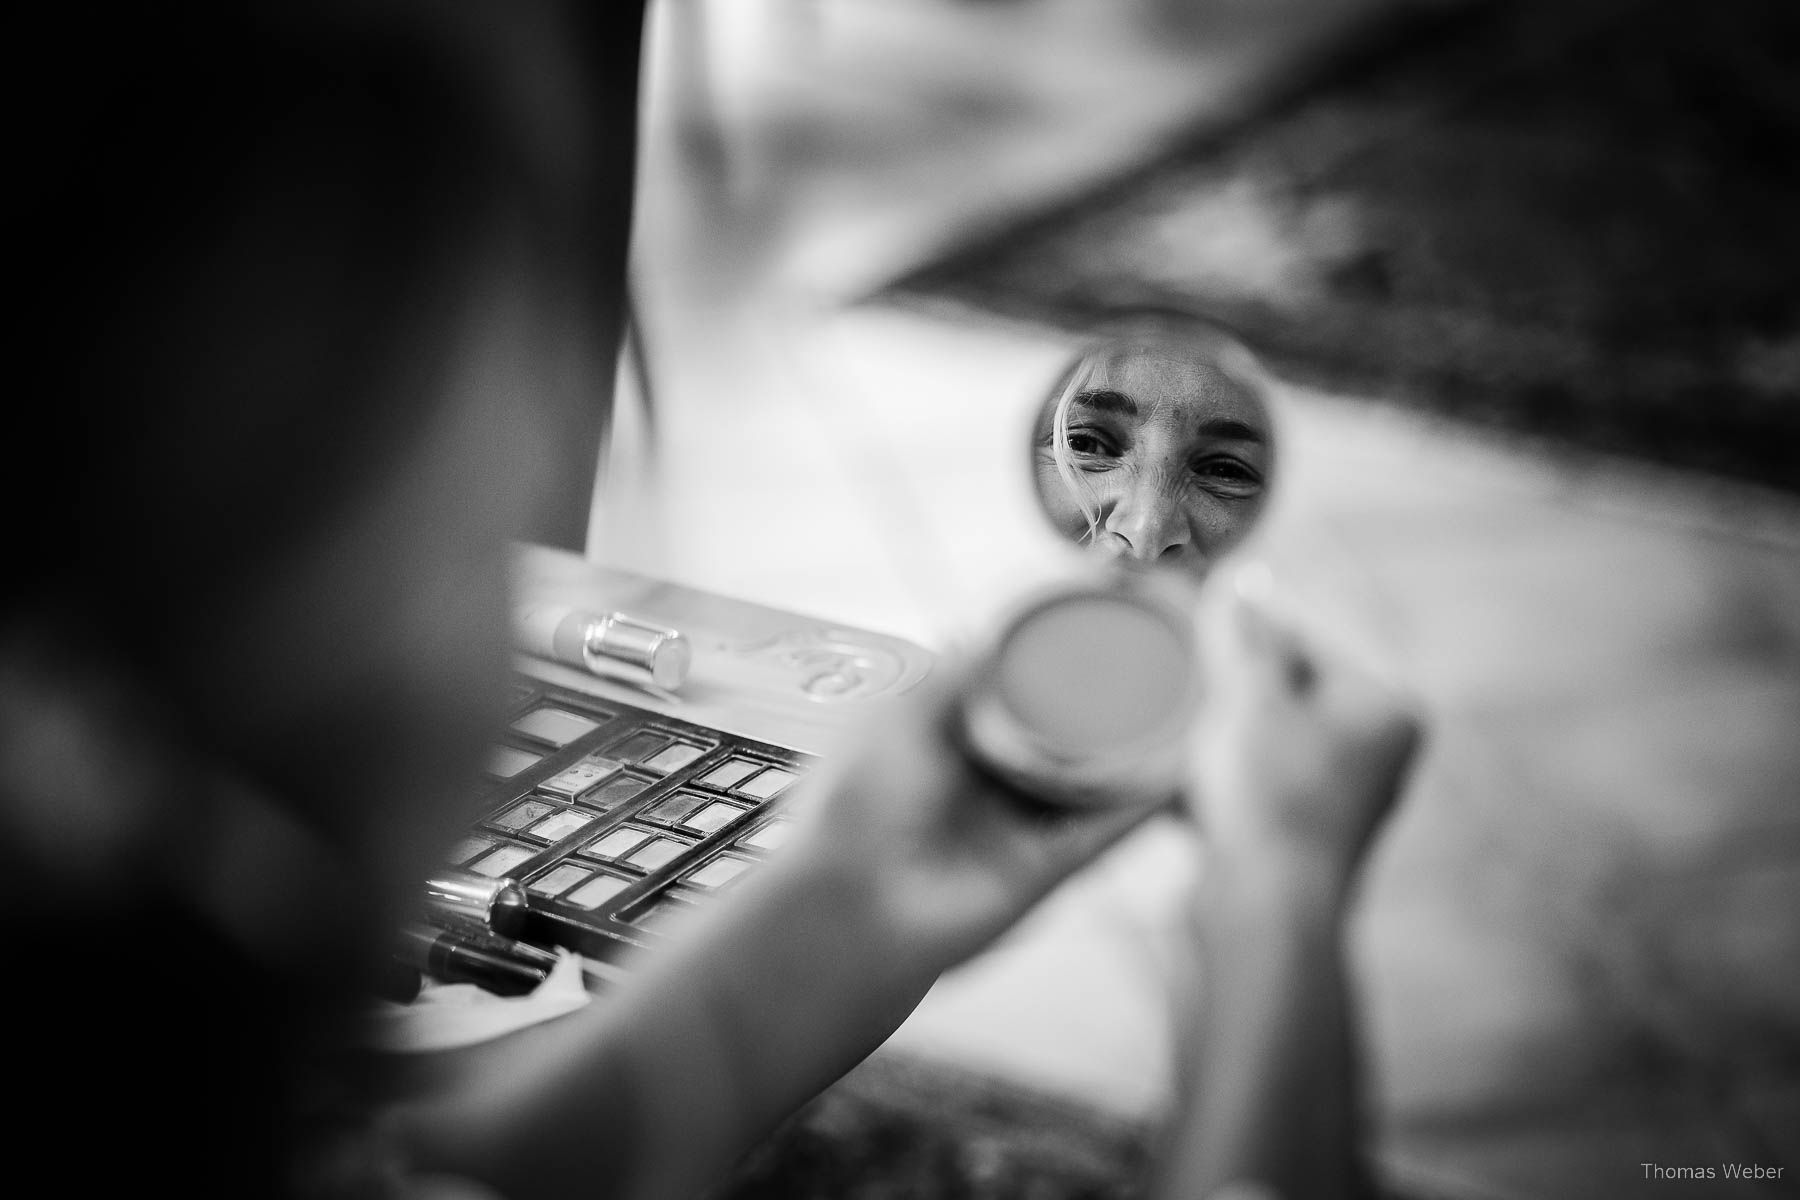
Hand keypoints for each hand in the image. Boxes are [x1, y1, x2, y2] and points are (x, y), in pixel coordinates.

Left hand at [786, 658, 1158, 974]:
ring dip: (1140, 752)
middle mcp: (989, 783)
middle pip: (1064, 739)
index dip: (1055, 667)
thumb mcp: (901, 714)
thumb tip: (994, 626)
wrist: (851, 910)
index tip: (1100, 628)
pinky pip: (1108, 832)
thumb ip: (957, 672)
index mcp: (948, 742)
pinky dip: (1147, 803)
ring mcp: (1021, 827)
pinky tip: (1183, 768)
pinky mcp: (1048, 870)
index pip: (1014, 696)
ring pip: (1096, 783)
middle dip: (1109, 708)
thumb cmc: (854, 806)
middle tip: (1160, 662)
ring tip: (1189, 705)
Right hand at [1188, 573, 1423, 899]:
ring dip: (1220, 739)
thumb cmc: (1270, 796)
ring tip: (1194, 750)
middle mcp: (1378, 756)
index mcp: (1387, 710)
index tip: (1202, 629)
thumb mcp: (1249, 697)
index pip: (1311, 641)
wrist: (1264, 910)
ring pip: (1264, 743)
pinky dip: (1221, 783)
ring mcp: (1342, 801)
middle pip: (1287, 694)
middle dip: (1232, 694)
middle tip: (1193, 695)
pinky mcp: (1302, 838)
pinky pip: (1254, 789)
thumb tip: (1238, 587)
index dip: (1249, 636)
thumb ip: (1243, 638)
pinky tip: (1194, 793)